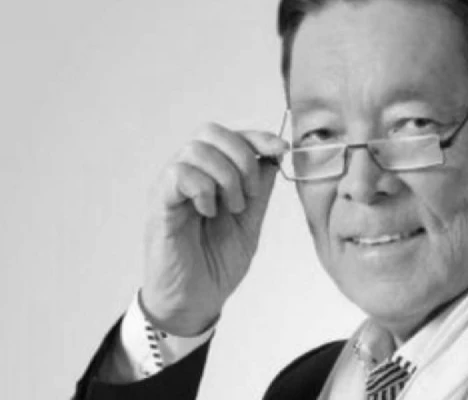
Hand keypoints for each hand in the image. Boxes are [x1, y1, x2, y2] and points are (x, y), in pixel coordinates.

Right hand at [141, 123, 286, 335]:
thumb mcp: (250, 224)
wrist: (196, 301)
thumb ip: (260, 191)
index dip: (257, 137)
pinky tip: (208, 213)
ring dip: (225, 177)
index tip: (281, 149)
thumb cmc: (216, 264)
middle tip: (250, 194)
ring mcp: (171, 187)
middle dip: (242, 157)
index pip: (231, 137)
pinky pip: (178, 174)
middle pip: (211, 131)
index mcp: (212, 176)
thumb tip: (274, 157)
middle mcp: (189, 175)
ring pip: (196, 149)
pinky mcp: (160, 204)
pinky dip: (203, 189)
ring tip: (231, 209)